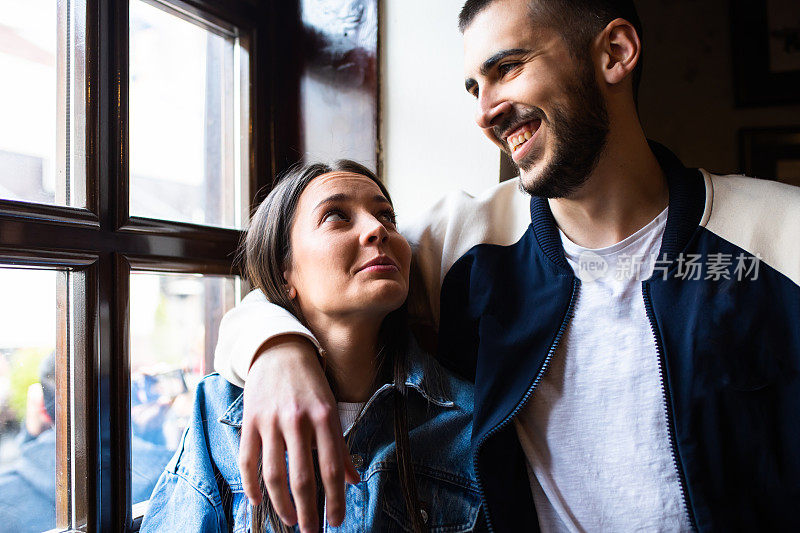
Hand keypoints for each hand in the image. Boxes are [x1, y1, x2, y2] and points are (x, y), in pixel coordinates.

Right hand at [239, 335, 359, 531]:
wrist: (279, 351)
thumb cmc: (310, 384)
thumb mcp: (331, 408)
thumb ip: (340, 446)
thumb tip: (352, 480)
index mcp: (324, 416)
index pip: (331, 468)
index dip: (335, 499)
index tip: (336, 521)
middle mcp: (297, 420)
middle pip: (302, 477)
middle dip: (308, 510)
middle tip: (311, 531)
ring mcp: (271, 421)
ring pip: (274, 475)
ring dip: (282, 505)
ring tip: (291, 520)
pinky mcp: (249, 421)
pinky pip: (248, 461)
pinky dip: (252, 486)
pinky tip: (259, 502)